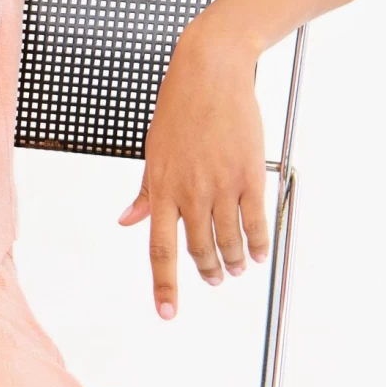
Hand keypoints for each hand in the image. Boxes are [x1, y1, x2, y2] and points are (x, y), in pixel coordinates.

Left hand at [117, 22, 269, 318]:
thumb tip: (127, 220)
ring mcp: (221, 186)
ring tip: (235, 270)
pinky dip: (257, 243)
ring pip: (228, 241)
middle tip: (214, 280)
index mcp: (160, 190)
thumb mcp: (154, 152)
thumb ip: (145, 192)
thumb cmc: (179, 108)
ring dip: (232, 262)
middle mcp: (189, 193)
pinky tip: (258, 255)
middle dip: (206, 272)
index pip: (159, 250)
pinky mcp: (249, 175)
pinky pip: (255, 222)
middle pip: (198, 250)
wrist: (210, 74)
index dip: (163, 286)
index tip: (166, 313)